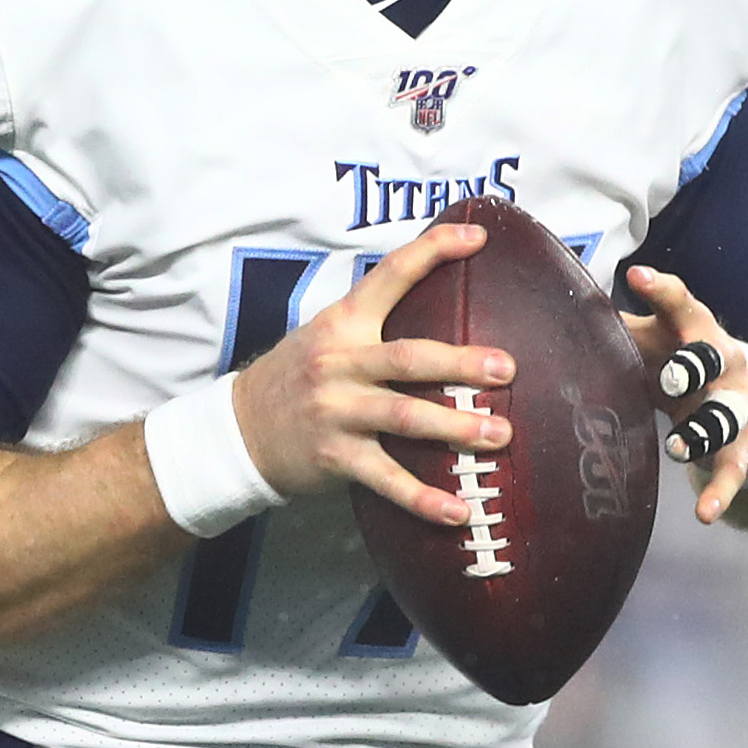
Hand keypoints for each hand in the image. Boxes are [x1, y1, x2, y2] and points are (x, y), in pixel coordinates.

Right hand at [227, 220, 515, 525]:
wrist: (238, 429)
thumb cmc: (302, 375)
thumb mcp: (331, 334)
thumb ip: (380, 319)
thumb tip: (451, 296)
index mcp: (344, 322)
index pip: (391, 274)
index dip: (434, 250)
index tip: (479, 237)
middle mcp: (340, 362)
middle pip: (408, 358)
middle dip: (461, 363)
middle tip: (509, 369)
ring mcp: (336, 411)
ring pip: (404, 417)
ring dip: (456, 428)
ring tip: (501, 435)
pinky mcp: (335, 457)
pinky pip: (387, 479)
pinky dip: (423, 498)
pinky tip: (459, 511)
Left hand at [623, 265, 747, 523]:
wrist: (744, 390)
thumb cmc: (678, 357)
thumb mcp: (652, 337)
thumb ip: (614, 327)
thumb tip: (550, 306)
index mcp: (696, 329)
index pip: (683, 305)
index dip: (663, 291)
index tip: (638, 277)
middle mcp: (724, 362)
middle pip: (714, 358)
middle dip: (694, 366)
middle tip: (672, 377)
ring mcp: (736, 405)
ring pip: (726, 417)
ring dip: (704, 432)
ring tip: (678, 448)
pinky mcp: (741, 444)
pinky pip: (733, 470)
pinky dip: (720, 492)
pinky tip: (706, 513)